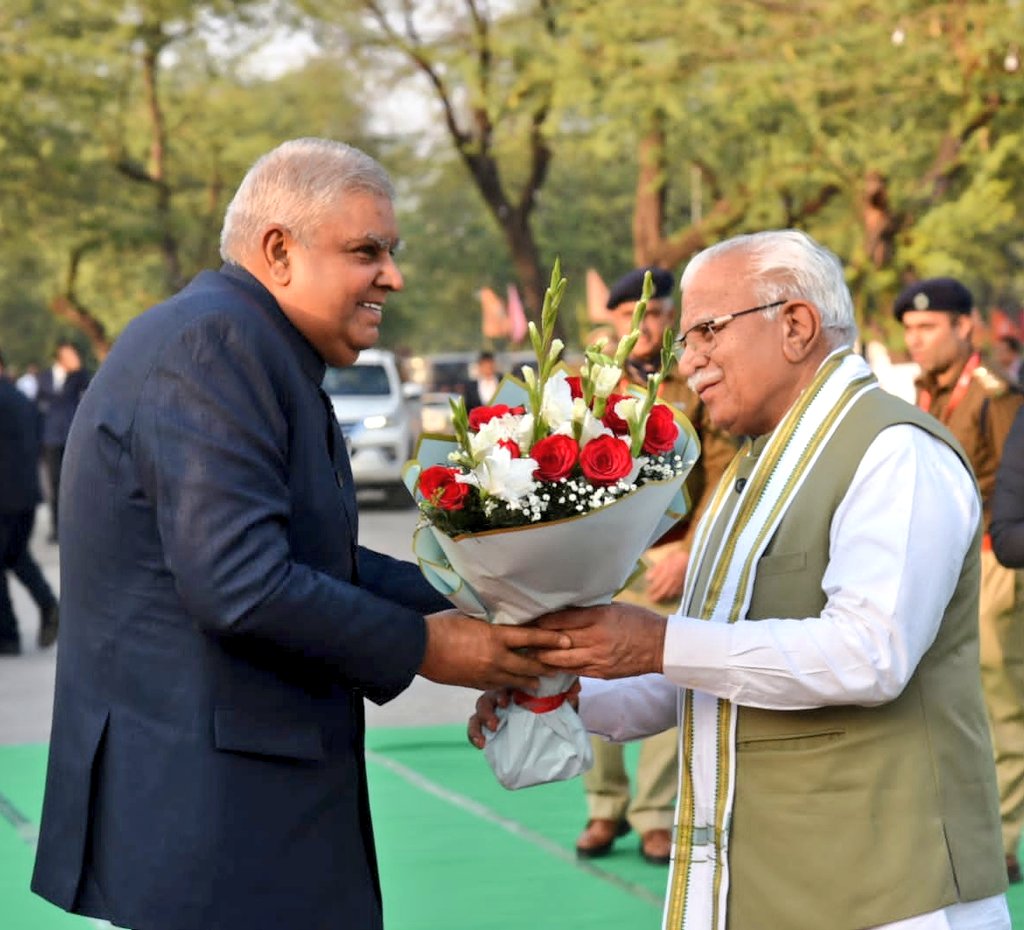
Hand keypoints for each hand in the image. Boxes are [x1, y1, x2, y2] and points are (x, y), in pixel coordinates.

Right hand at [419, 611, 570, 690]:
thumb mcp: (471, 617)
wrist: (420, 647)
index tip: (567, 641)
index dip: (550, 640)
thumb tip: (500, 619)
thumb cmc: (443, 625)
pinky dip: (508, 685)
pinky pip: (498, 686)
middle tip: (559, 668)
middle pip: (528, 665)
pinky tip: (512, 686)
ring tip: (540, 683)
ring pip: (515, 680)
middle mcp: (496, 657)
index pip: (531, 637)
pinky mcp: (475, 683)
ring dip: (530, 681)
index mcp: (496, 636)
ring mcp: (486, 673)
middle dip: (545, 666)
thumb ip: (489, 623)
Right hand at [466, 679, 580, 748]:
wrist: (551, 722)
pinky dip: (473, 733)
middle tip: (497, 719)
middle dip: (489, 707)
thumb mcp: (561, 698)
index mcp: (517, 685)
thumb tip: (575, 688)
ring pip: (480, 708)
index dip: (504, 689)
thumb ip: (567, 693)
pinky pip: (474, 727)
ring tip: (491, 730)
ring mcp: (493, 709)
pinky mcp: (487, 725)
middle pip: (489, 695)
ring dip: (482, 718)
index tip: (508, 699)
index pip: (507, 682)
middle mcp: (503, 694)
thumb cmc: (552, 703)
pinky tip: (480, 744)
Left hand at [534, 603, 665, 678]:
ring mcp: (597, 658)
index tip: (527, 619)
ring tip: (527, 654)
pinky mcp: (600, 673)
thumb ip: (589, 611)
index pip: (560, 619)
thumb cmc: (638, 621)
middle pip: (556, 641)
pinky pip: (573, 671)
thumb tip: (563, 611)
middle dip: (535, 640)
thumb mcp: (613, 608)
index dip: (540, 621)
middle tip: (518, 638)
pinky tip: (547, 666)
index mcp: (598, 617)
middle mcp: (595, 638)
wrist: (661, 646)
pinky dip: (558, 668)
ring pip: (560, 661)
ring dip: (541, 658)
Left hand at [644, 549, 688, 602]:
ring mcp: (678, 584)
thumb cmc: (677, 556)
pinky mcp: (684, 585)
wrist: (692, 557)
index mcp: (665, 574)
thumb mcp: (664, 560)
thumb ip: (656, 569)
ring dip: (663, 597)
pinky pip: (677, 593)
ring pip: (669, 594)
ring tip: (659, 599)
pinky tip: (670, 596)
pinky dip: (672, 595)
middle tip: (651, 599)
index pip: (656, 585)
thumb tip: (648, 578)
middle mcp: (671, 581)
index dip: (651, 590)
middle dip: (656, 596)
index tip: (647, 593)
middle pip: (662, 591)